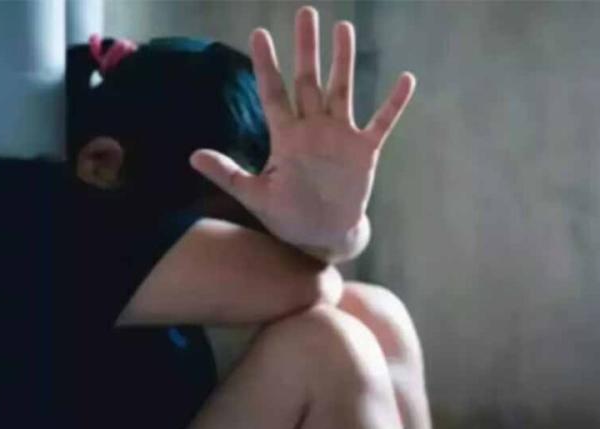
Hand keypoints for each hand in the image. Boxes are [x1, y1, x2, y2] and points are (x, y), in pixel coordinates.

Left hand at [190, 6, 415, 259]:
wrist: (322, 236)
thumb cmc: (288, 216)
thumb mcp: (255, 195)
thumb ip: (228, 172)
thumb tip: (192, 155)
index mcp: (286, 136)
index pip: (274, 92)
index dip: (266, 64)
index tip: (259, 34)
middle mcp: (313, 128)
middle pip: (308, 79)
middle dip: (307, 47)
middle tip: (305, 13)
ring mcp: (340, 136)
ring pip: (341, 89)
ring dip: (343, 60)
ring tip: (344, 28)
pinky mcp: (364, 150)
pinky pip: (381, 121)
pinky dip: (394, 102)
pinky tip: (406, 79)